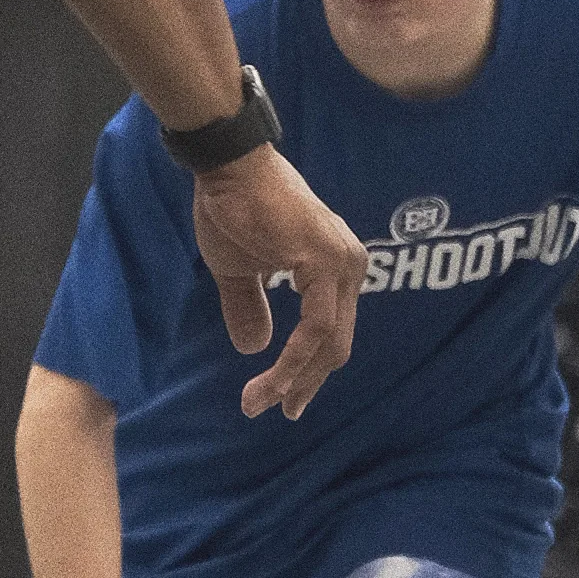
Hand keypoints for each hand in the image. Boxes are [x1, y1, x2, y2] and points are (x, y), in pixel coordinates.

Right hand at [190, 146, 368, 419]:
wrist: (228, 166)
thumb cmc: (233, 208)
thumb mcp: (239, 270)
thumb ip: (249, 307)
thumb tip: (253, 349)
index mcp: (336, 267)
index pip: (331, 332)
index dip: (306, 371)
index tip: (279, 400)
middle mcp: (350, 265)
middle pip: (335, 344)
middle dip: (303, 384)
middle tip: (272, 411)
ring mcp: (342, 263)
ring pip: (328, 343)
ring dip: (293, 380)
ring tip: (259, 403)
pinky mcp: (324, 262)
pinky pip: (315, 327)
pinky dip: (293, 360)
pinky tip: (269, 381)